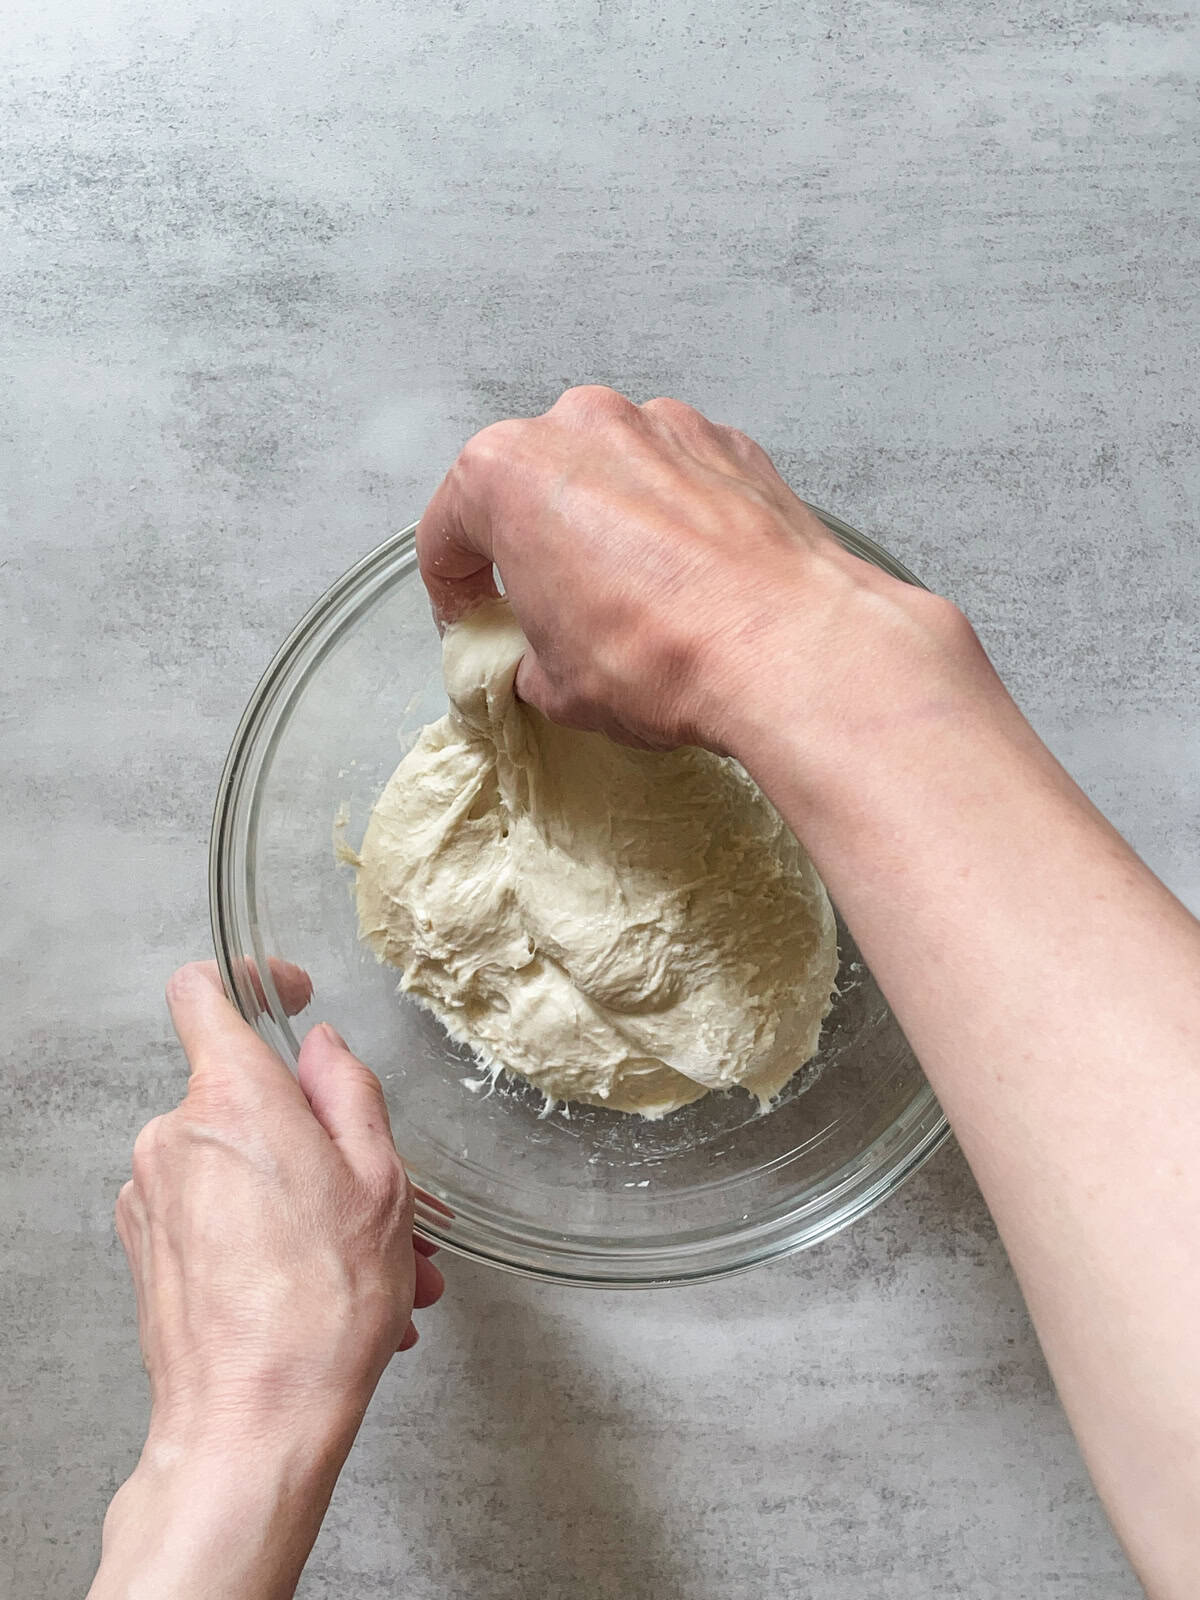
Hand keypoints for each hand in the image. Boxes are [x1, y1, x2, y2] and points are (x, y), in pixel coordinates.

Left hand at [91, 961, 443, 1599]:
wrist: (250, 1429)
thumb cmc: (319, 1313)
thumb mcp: (380, 1182)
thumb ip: (349, 1094)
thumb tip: (323, 1053)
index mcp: (235, 1100)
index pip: (204, 991)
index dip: (253, 980)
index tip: (290, 996)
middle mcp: (175, 1136)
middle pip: (248, 1095)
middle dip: (319, 1134)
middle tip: (384, 1198)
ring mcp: (150, 1194)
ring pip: (239, 1161)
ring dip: (306, 1196)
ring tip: (373, 1267)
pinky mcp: (145, 1246)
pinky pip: (214, 1210)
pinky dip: (268, 1232)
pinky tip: (324, 1288)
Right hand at [416, 384, 962, 757]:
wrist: (788, 645)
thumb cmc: (656, 656)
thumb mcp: (556, 687)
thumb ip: (526, 659)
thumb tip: (539, 662)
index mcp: (507, 472)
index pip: (448, 529)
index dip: (451, 589)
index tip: (472, 625)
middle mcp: (581, 425)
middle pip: (531, 486)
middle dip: (532, 545)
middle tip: (551, 612)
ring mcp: (663, 424)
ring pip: (610, 474)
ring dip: (606, 525)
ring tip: (633, 598)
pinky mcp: (731, 444)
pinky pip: (678, 480)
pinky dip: (673, 520)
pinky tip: (692, 580)